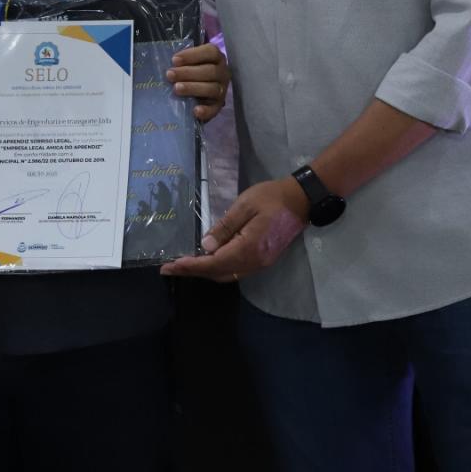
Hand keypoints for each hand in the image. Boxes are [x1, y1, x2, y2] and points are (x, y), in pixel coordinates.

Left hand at [160, 178, 308, 281]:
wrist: (301, 200)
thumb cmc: (272, 197)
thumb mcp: (245, 205)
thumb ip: (224, 227)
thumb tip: (205, 247)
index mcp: (249, 248)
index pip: (213, 263)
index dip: (190, 266)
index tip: (169, 267)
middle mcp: (254, 261)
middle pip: (218, 273)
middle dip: (193, 272)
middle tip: (170, 267)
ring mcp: (261, 263)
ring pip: (227, 274)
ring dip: (205, 271)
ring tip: (184, 265)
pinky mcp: (263, 259)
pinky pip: (236, 270)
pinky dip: (218, 268)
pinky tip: (208, 260)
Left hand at [167, 42, 230, 121]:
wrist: (199, 92)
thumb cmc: (191, 72)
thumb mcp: (188, 63)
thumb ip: (181, 62)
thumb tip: (164, 63)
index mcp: (216, 58)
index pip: (209, 52)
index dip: (192, 55)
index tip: (174, 60)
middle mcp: (222, 73)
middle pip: (210, 71)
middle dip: (188, 72)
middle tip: (170, 74)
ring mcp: (221, 90)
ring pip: (212, 88)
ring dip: (193, 88)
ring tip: (176, 89)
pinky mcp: (218, 106)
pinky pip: (214, 109)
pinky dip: (206, 111)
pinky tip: (195, 111)